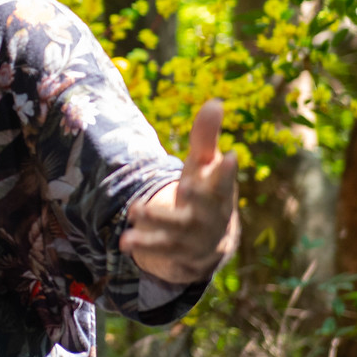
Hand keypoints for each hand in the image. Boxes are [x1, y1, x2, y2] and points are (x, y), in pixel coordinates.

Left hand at [121, 98, 240, 283]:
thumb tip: (216, 101)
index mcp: (219, 191)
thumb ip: (205, 136)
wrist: (208, 243)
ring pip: (176, 233)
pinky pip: (162, 253)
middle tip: (182, 188)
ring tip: (133, 215)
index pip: (225, 180)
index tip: (231, 155)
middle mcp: (210, 216)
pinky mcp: (179, 254)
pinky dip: (145, 247)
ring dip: (155, 225)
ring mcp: (194, 237)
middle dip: (193, 200)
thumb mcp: (203, 166)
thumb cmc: (204, 193)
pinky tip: (125, 242)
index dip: (227, 170)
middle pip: (203, 209)